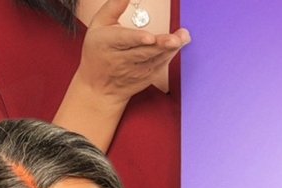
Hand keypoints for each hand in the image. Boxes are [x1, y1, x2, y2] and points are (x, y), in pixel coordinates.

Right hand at [75, 0, 190, 103]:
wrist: (99, 86)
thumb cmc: (98, 50)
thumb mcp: (99, 25)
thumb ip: (113, 7)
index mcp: (106, 43)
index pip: (123, 40)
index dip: (137, 39)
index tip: (150, 37)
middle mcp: (121, 59)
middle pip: (144, 51)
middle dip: (161, 44)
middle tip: (176, 38)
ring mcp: (136, 70)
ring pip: (156, 58)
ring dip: (171, 48)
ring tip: (183, 37)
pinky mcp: (147, 76)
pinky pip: (161, 64)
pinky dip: (170, 54)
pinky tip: (179, 43)